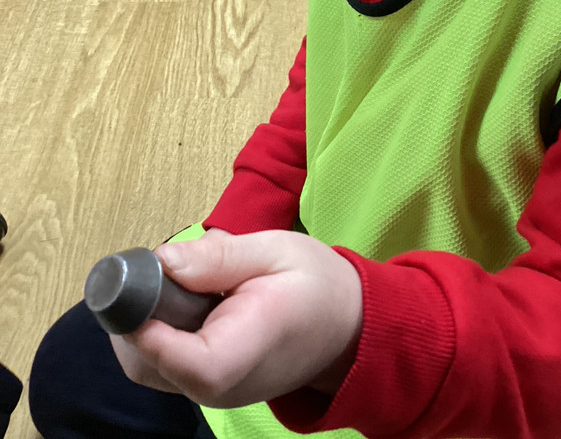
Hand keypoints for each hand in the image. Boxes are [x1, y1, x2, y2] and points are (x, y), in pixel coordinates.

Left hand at [110, 229, 362, 407]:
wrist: (345, 326)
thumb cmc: (315, 285)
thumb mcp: (276, 251)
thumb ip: (219, 257)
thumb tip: (162, 260)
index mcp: (252, 346)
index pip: (196, 365)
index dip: (154, 331)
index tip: (138, 287)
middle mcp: (226, 384)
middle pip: (152, 367)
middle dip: (132, 317)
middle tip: (148, 270)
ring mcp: (213, 392)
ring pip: (147, 368)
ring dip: (139, 323)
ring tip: (168, 282)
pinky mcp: (206, 387)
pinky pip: (161, 366)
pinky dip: (152, 333)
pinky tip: (174, 301)